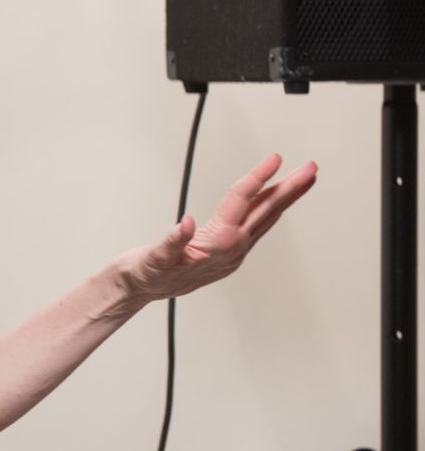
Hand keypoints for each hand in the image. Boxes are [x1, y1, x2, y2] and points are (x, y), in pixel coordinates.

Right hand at [118, 153, 316, 303]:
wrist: (140, 291)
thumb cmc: (145, 274)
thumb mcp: (154, 258)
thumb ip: (171, 242)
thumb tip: (185, 224)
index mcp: (215, 246)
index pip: (241, 203)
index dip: (258, 177)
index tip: (275, 159)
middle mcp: (231, 250)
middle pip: (265, 211)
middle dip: (290, 188)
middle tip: (312, 168)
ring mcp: (233, 253)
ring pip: (265, 219)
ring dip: (284, 198)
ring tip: (301, 180)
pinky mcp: (229, 254)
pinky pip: (255, 227)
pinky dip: (267, 209)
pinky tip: (271, 201)